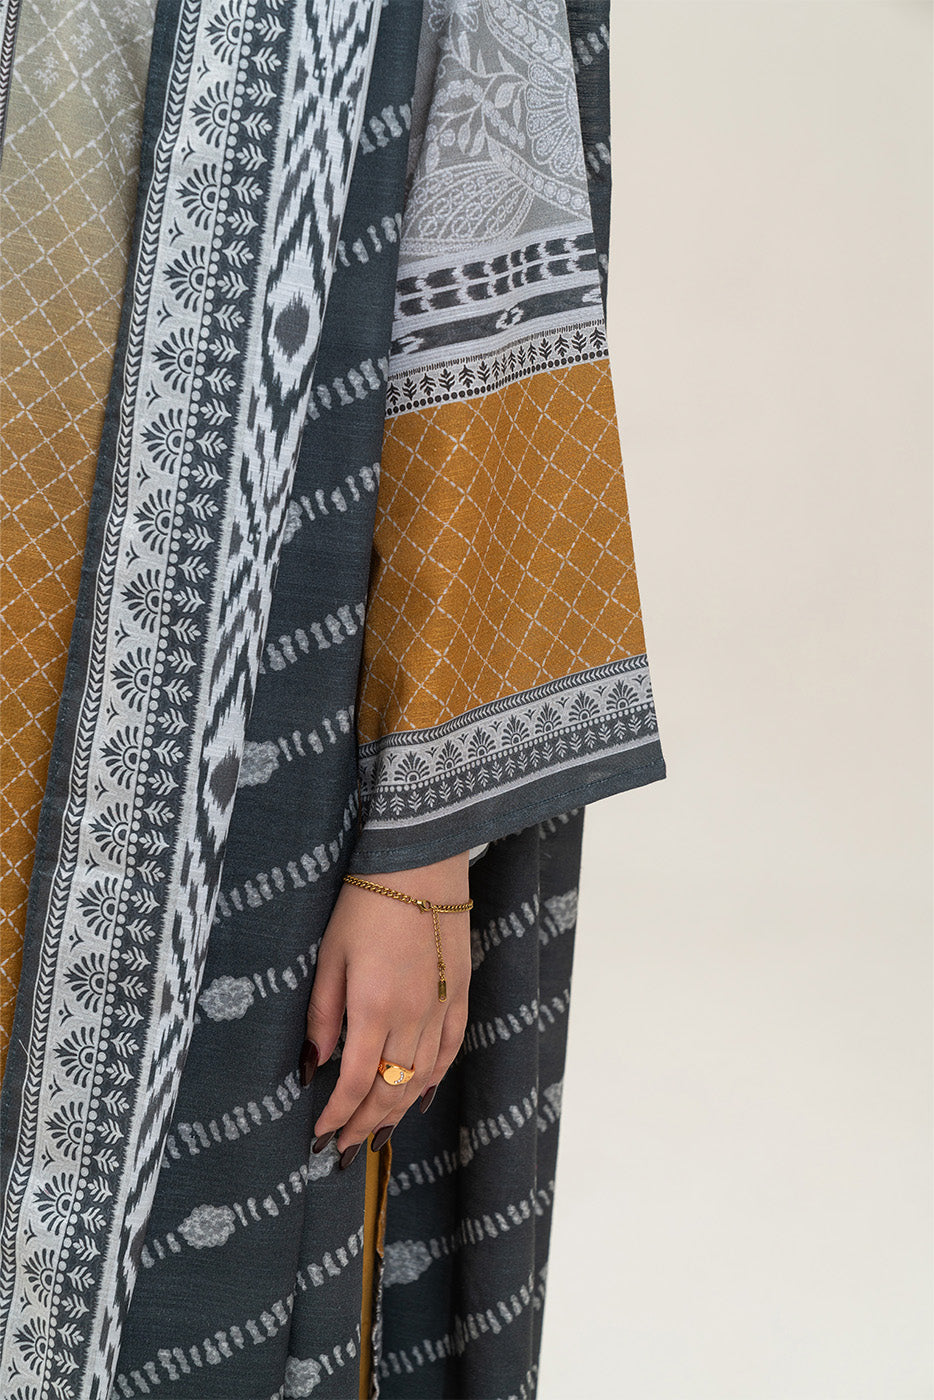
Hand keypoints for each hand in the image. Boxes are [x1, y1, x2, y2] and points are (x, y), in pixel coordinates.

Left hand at [302, 850, 471, 1162]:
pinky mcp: (460, 993)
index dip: (337, 1116)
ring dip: (397, 1111)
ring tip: (377, 1133)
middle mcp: (413, 1017)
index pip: (353, 1082)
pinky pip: (448, 1050)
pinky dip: (433, 1079)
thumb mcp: (329, 956)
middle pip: (389, 1089)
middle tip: (345, 1148)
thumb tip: (313, 1065)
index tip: (321, 1136)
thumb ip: (322, 1015)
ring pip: (421, 1078)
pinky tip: (419, 1096)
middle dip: (366, 1124)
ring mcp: (441, 1007)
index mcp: (374, 1009)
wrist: (420, 865)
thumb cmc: (366, 903)